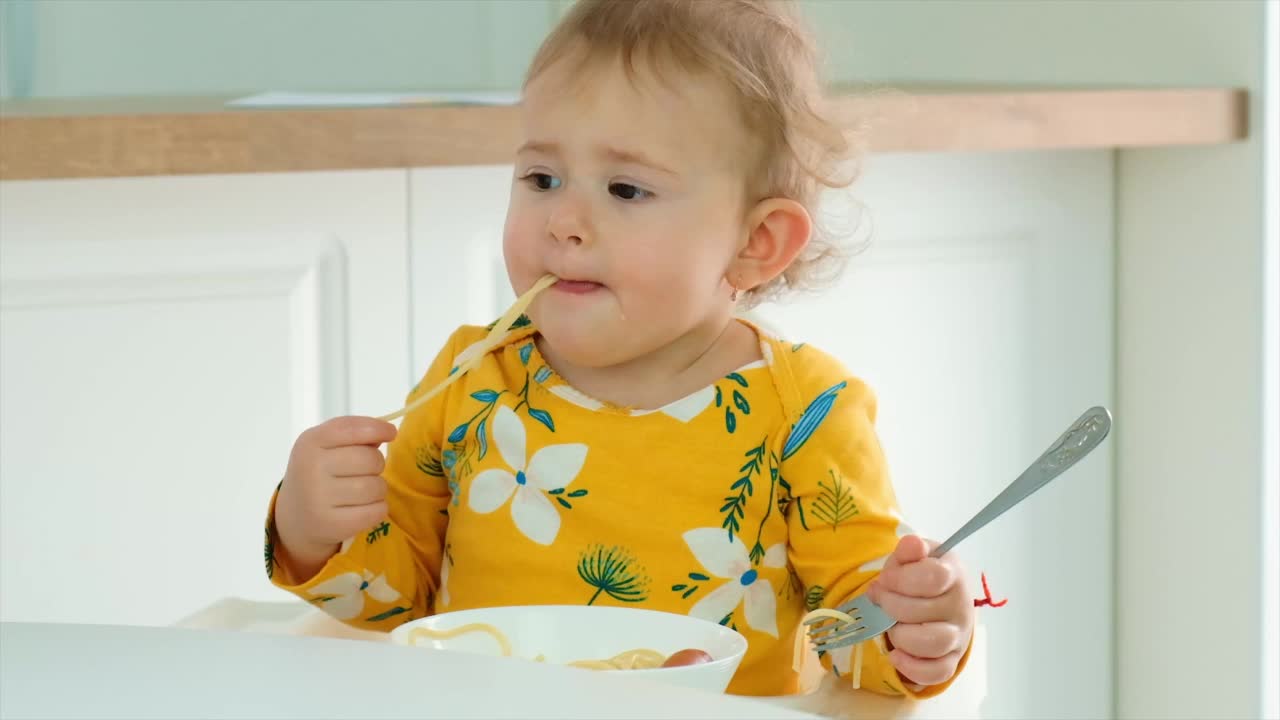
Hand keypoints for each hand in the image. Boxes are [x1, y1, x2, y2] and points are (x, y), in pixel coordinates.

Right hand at [274, 417, 397, 579]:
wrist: (297, 518)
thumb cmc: (320, 473)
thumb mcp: (325, 445)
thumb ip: (354, 433)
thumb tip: (387, 431)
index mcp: (310, 443)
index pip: (352, 429)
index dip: (377, 429)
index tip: (390, 432)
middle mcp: (311, 469)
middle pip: (371, 459)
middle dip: (377, 464)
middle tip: (364, 472)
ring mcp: (319, 499)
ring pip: (376, 486)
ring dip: (378, 489)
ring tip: (361, 492)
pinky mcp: (332, 525)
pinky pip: (377, 510)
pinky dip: (378, 508)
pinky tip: (362, 508)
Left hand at [868, 535, 973, 686]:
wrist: (934, 596)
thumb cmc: (918, 575)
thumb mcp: (912, 556)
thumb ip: (909, 550)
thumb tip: (911, 544)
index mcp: (952, 573)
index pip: (934, 576)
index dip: (902, 579)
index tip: (885, 579)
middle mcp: (961, 606)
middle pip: (926, 611)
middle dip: (892, 606)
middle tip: (880, 600)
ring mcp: (958, 635)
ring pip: (935, 643)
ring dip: (902, 636)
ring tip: (890, 627)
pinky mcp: (951, 658)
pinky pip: (938, 672)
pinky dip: (913, 668)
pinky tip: (895, 655)